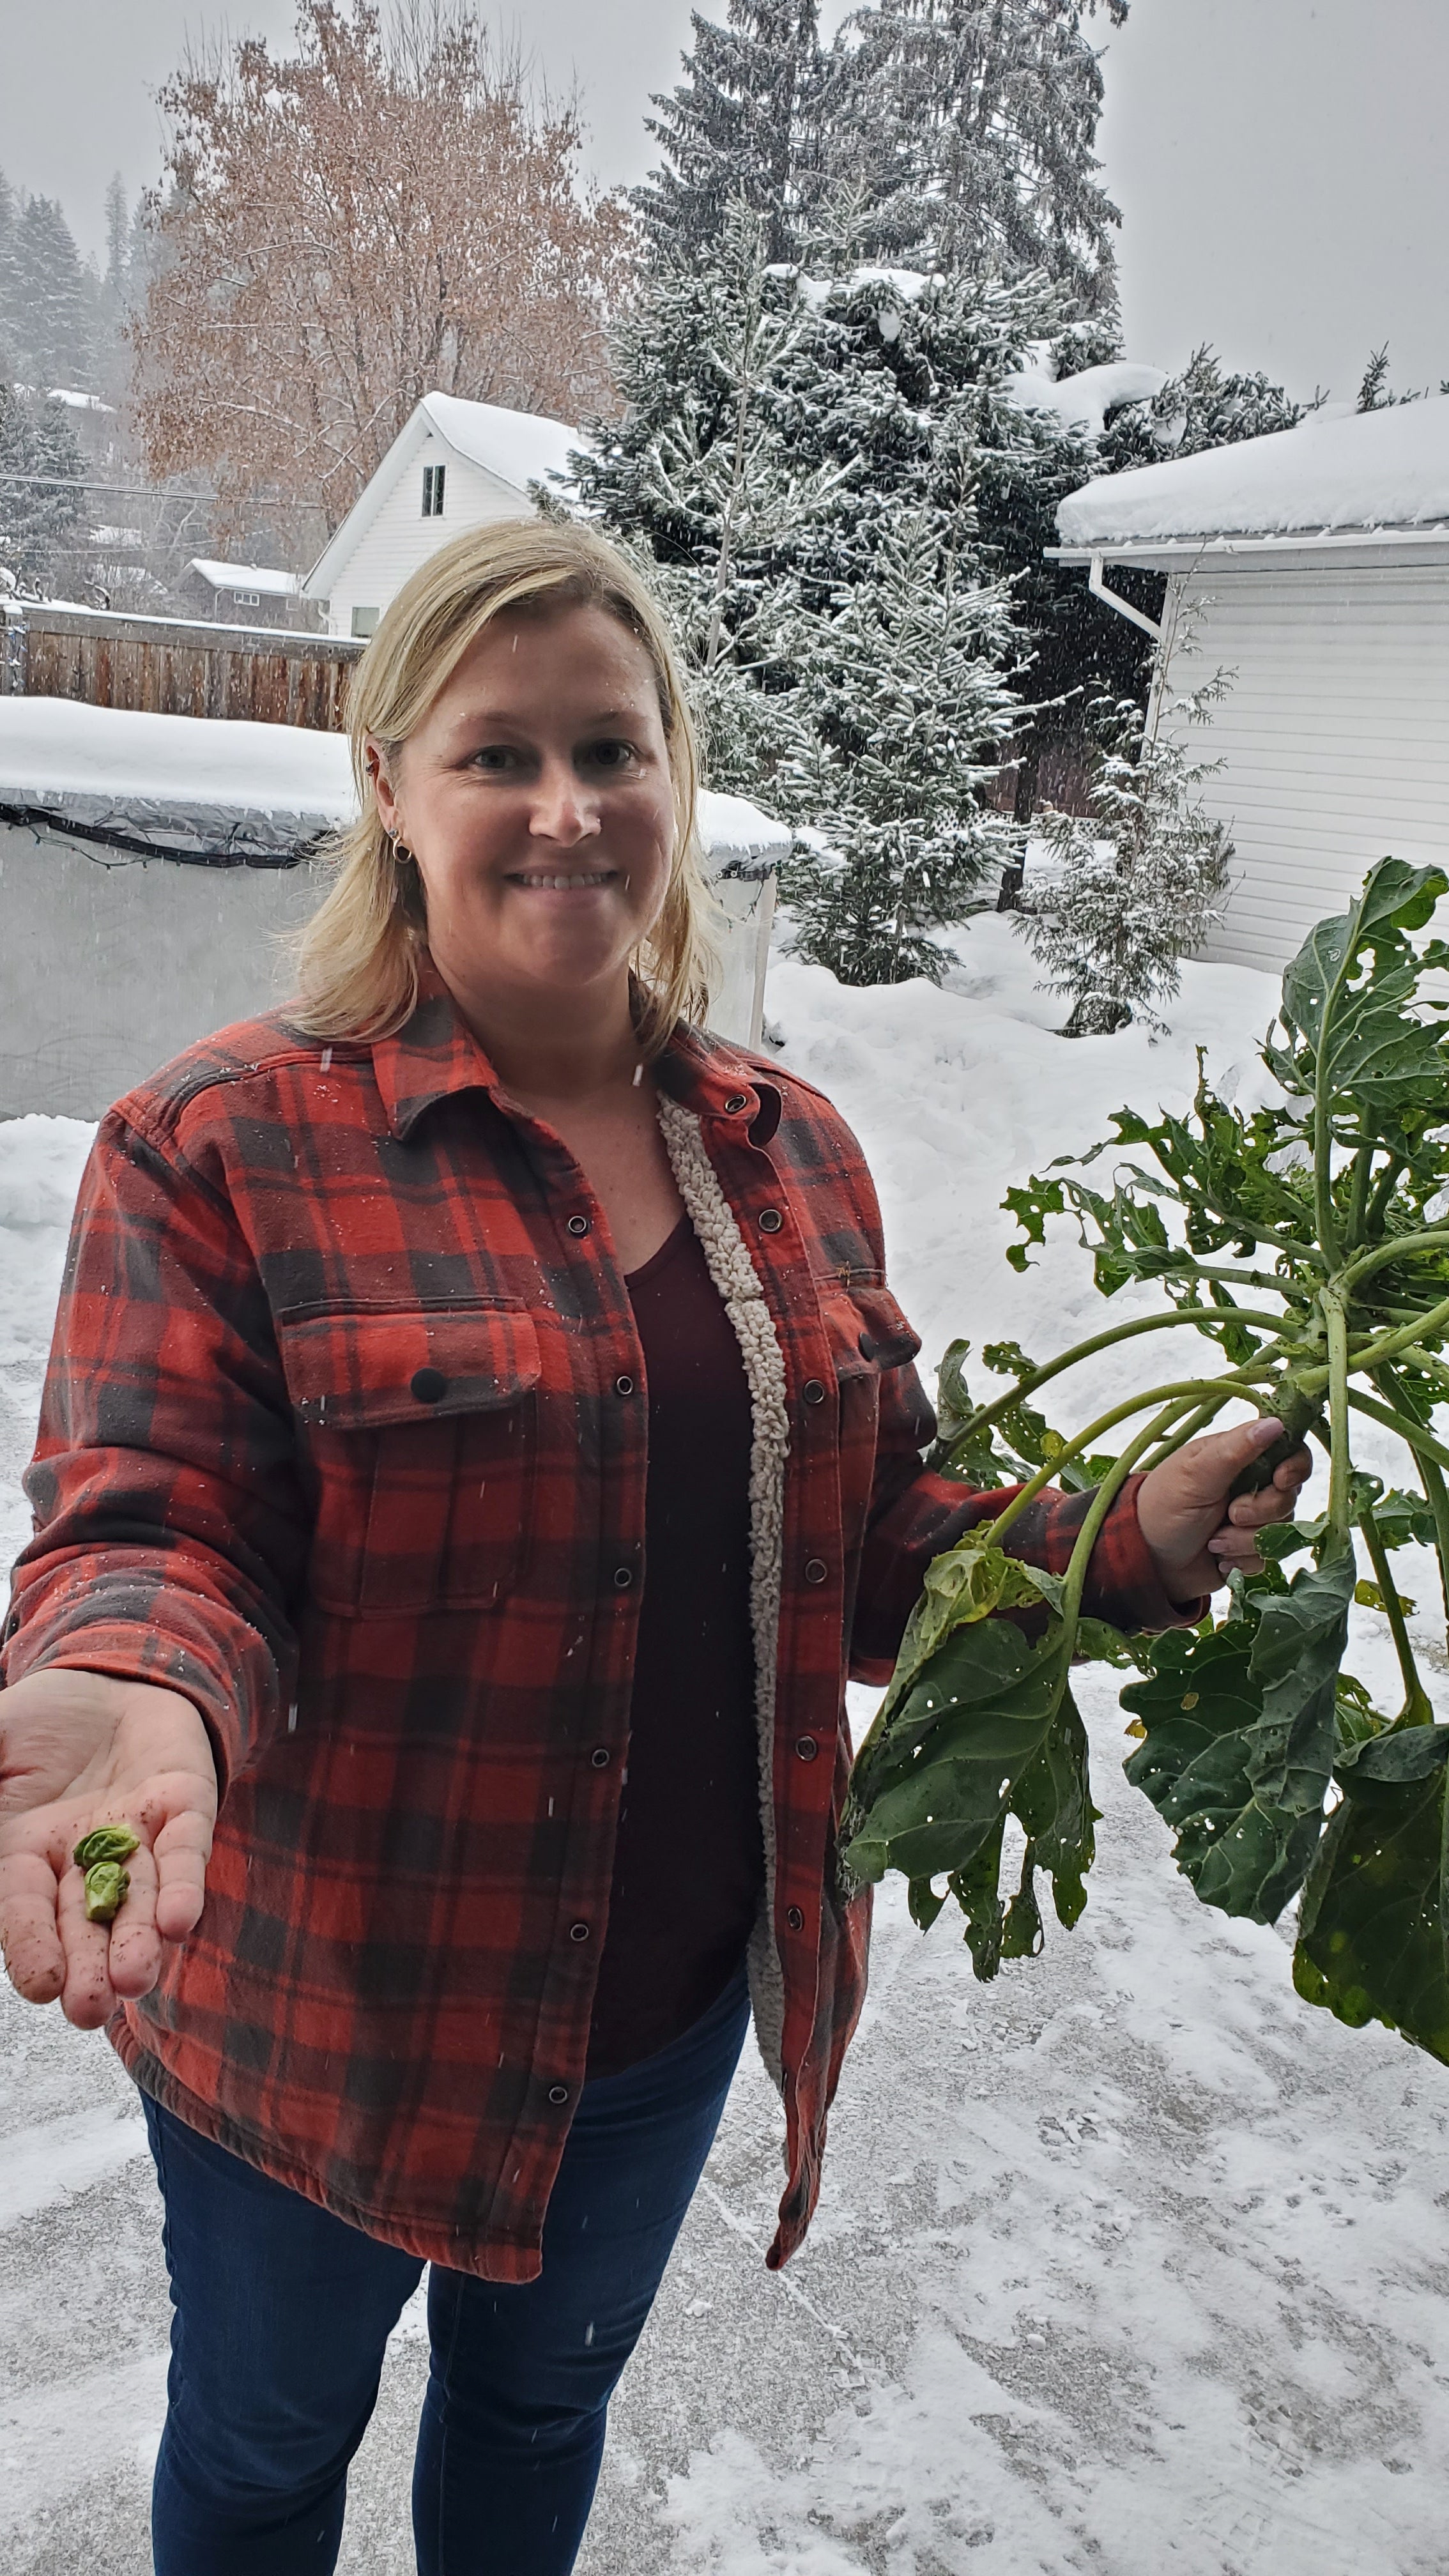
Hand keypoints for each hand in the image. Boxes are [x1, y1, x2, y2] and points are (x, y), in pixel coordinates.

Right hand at [0, 1669, 217, 2027]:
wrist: (109, 1677)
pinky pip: (186, 1851)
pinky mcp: (184, 1807)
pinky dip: (184, 1885)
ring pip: (139, 1900)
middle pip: (86, 1924)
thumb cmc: (39, 1721)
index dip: (32, 1948)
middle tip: (90, 2010)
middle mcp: (84, 1860)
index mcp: (25, 1854)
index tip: (40, 1987)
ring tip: (135, 1981)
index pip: (26, 1913)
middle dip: (89, 1967)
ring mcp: (137, 1837)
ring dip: (139, 1941)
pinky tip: (180, 1922)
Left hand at [1136, 1416, 1312, 1601]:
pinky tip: (1218, 1557)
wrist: (1145, 1561)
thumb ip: (1236, 1449)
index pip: (1289, 1452)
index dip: (1294, 1467)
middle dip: (1260, 1511)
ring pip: (1281, 1530)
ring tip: (1214, 1541)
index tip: (1280, 1480)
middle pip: (1289, 1495)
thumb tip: (1275, 1423)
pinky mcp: (1249, 1548)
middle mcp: (1249, 1485)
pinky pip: (1268, 1556)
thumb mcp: (1196, 1474)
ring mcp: (1251, 1518)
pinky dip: (1243, 1559)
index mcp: (1238, 1457)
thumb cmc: (1163, 1507)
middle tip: (1229, 1514)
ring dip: (1246, 1540)